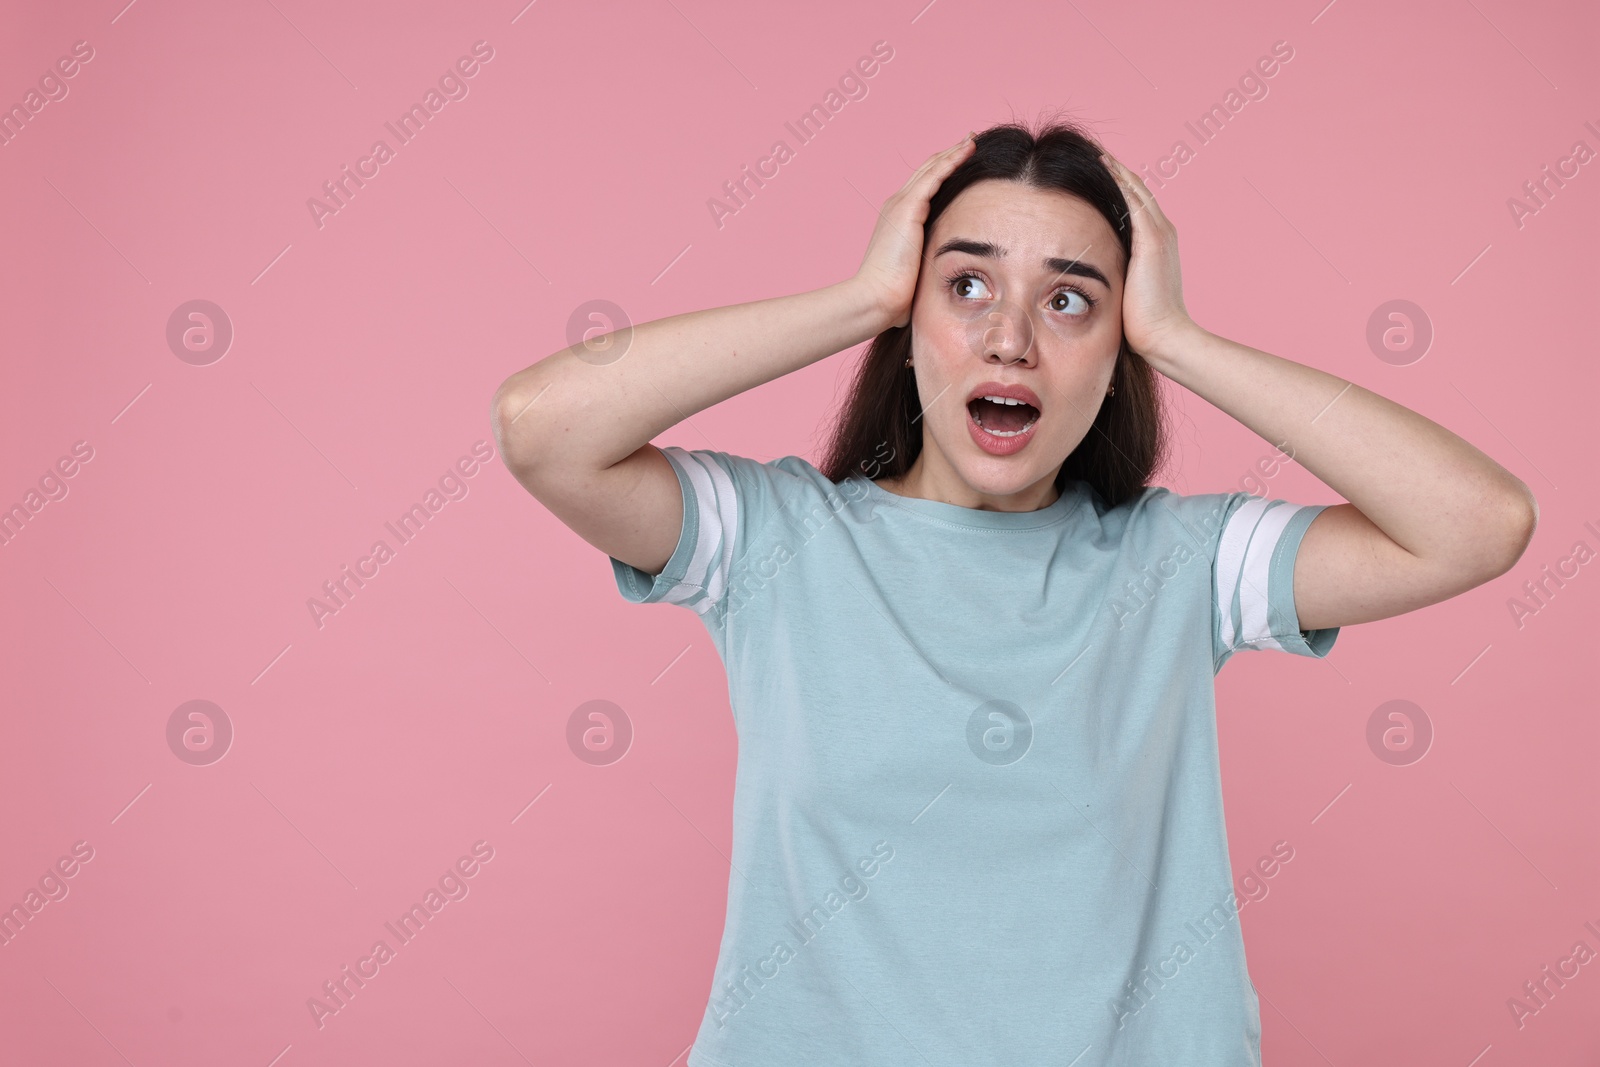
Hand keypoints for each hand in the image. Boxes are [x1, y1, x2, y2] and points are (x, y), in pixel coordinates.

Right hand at [852, 132, 976, 328]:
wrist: (875, 298)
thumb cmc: (893, 296)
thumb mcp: (913, 274)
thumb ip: (924, 268)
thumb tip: (938, 282)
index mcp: (898, 219)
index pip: (923, 187)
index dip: (942, 171)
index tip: (961, 161)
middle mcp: (897, 205)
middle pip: (927, 171)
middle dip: (949, 154)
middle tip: (970, 140)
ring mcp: (900, 204)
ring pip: (932, 168)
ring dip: (953, 151)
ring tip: (973, 139)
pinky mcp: (908, 208)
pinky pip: (935, 175)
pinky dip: (952, 160)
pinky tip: (968, 150)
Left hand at [1099, 152, 1200, 366]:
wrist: (1164, 336)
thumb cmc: (1142, 324)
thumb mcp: (1127, 290)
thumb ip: (1115, 274)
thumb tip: (1090, 275)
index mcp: (1157, 243)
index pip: (1135, 206)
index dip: (1118, 186)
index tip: (1096, 172)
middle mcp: (1162, 232)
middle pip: (1137, 190)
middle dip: (1115, 170)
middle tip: (1093, 151)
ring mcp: (1160, 234)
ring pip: (1136, 190)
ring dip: (1116, 169)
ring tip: (1095, 151)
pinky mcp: (1153, 240)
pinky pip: (1134, 201)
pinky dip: (1120, 181)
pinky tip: (1103, 166)